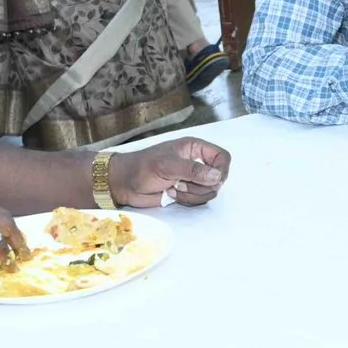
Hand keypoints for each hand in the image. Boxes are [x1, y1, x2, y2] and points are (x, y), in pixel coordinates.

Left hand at [107, 137, 230, 206]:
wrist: (124, 184)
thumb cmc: (142, 168)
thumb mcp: (168, 165)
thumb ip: (193, 170)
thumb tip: (217, 177)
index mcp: (194, 148)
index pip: (222, 157)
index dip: (222, 170)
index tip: (214, 181)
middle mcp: (196, 162)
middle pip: (218, 177)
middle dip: (201, 186)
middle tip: (181, 184)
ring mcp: (192, 178)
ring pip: (209, 191)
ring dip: (192, 194)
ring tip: (174, 189)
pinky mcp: (186, 192)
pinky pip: (199, 200)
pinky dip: (187, 200)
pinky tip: (171, 194)